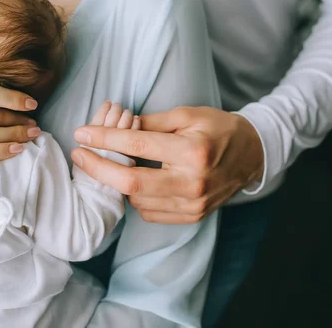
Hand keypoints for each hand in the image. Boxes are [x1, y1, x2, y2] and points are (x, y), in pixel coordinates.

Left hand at [71, 106, 263, 223]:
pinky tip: (133, 180)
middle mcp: (192, 183)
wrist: (252, 155)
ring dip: (118, 182)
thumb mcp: (188, 115)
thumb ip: (151, 123)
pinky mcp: (192, 216)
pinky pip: (150, 213)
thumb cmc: (218, 129)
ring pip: (137, 200)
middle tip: (79, 155)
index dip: (104, 139)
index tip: (82, 133)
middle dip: (97, 168)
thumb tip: (117, 127)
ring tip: (109, 164)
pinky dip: (136, 197)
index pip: (137, 146)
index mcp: (192, 152)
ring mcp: (193, 205)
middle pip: (131, 182)